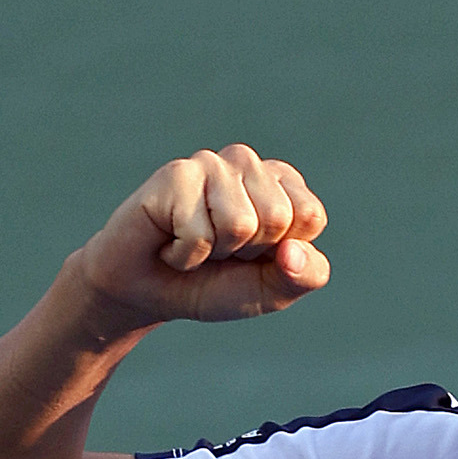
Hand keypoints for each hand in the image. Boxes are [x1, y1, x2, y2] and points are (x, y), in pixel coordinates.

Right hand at [71, 144, 330, 327]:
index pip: (309, 215)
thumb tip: (293, 252)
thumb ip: (305, 276)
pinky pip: (200, 233)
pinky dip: (185, 255)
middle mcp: (247, 164)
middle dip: (248, 251)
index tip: (253, 254)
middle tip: (218, 250)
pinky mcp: (175, 175)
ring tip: (195, 242)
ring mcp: (210, 164)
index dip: (282, 252)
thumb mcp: (273, 291)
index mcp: (281, 184)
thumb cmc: (214, 284)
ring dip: (215, 251)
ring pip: (241, 224)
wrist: (148, 294)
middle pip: (278, 217)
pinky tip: (170, 243)